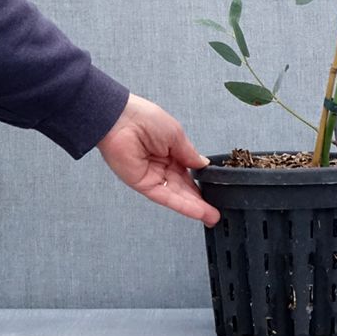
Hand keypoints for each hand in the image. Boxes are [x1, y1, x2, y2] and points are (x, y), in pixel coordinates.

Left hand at [97, 93, 219, 226]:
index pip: (189, 170)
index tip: (215, 189)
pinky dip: (182, 205)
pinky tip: (197, 211)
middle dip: (200, 199)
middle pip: (184, 186)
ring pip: (177, 195)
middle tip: (215, 211)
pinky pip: (165, 197)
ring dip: (195, 207)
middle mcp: (162, 165)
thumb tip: (203, 164)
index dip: (201, 181)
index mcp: (171, 149)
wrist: (121, 120)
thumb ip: (189, 153)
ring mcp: (153, 176)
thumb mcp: (176, 134)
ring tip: (211, 216)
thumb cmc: (145, 119)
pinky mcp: (143, 184)